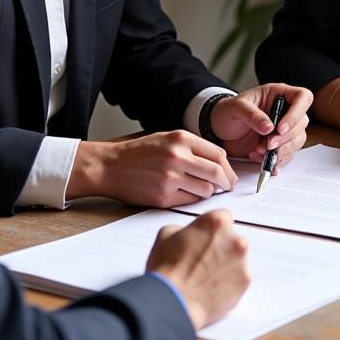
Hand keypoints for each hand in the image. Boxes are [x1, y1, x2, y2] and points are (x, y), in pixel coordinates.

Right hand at [67, 131, 237, 206]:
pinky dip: (192, 200)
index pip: (218, 154)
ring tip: (199, 189)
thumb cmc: (139, 153)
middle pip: (216, 173)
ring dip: (207, 192)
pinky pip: (190, 201)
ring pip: (206, 190)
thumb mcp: (167, 138)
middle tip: (226, 187)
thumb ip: (192, 147)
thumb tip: (219, 164)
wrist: (110, 167)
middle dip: (225, 183)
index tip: (229, 176)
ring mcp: (170, 178)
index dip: (228, 168)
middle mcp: (177, 156)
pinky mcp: (163, 197)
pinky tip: (184, 194)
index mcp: (181, 139)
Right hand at [146, 210, 249, 328]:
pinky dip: (228, 283)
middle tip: (202, 261)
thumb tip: (185, 234)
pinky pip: (238, 279)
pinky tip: (210, 289)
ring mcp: (242, 262)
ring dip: (225, 265)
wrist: (172, 302)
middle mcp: (234, 239)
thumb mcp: (165, 235)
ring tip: (204, 278)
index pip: (222, 218)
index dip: (211, 230)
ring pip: (236, 260)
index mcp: (217, 222)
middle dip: (220, 248)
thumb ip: (182, 229)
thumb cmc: (167, 270)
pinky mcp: (244, 283)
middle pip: (232, 239)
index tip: (205, 239)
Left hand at [211, 84, 311, 170]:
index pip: (302, 97)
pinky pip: (288, 154)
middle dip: (285, 137)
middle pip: (301, 123)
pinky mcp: (280, 144)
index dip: (296, 113)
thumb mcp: (235, 108)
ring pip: (297, 140)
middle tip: (267, 145)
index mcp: (278, 94)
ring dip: (281, 150)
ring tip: (259, 152)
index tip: (280, 128)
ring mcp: (284, 128)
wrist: (220, 129)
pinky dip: (277, 161)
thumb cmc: (228, 111)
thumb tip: (269, 127)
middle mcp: (285, 110)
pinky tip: (264, 162)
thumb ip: (252, 115)